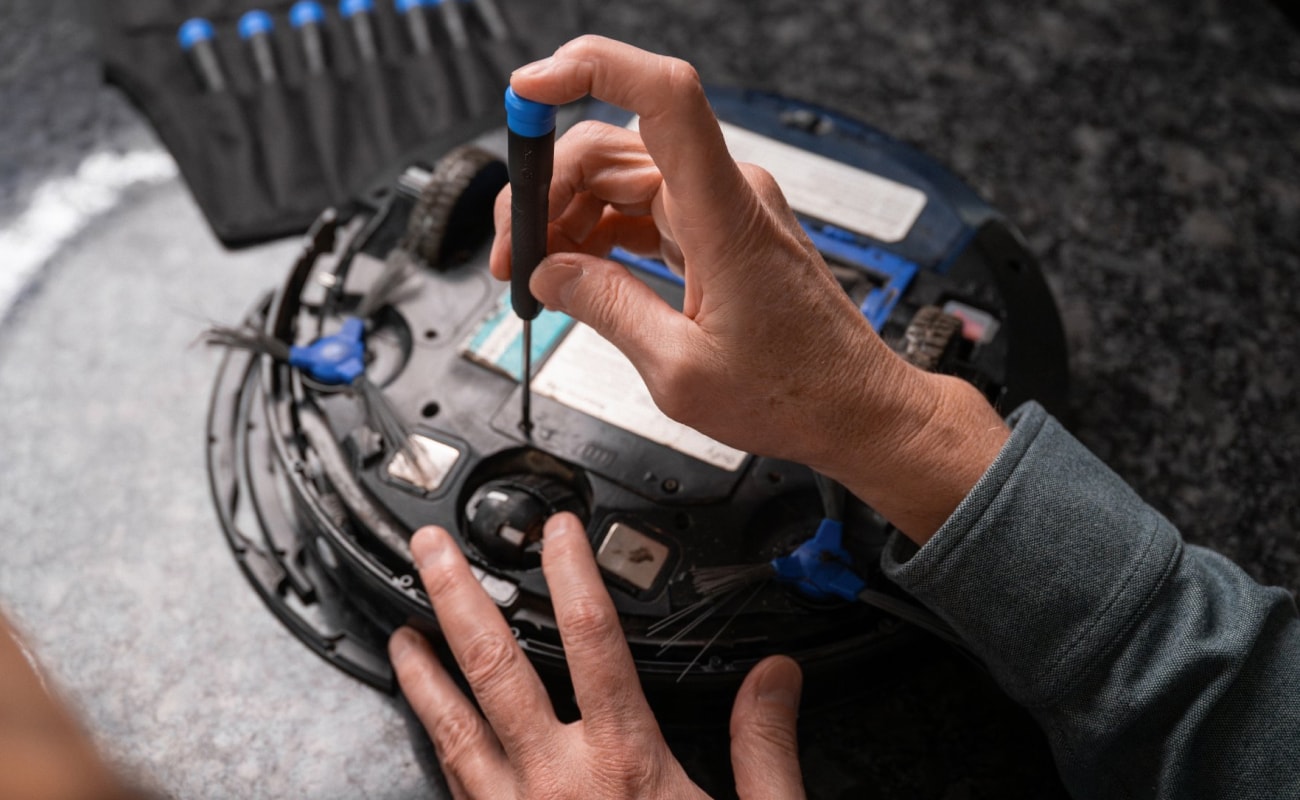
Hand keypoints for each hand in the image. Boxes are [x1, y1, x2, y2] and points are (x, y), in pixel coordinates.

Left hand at [389, 514, 805, 798]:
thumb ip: (764, 747)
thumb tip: (776, 678)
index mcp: (624, 764)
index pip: (592, 639)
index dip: (572, 572)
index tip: (557, 531)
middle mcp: (556, 783)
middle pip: (495, 667)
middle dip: (459, 597)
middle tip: (433, 548)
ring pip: (453, 726)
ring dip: (424, 669)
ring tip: (401, 628)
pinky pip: (454, 784)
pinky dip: (434, 742)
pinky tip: (426, 723)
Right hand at [491, 36, 1008, 542]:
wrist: (854, 409)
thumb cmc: (795, 391)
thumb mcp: (679, 369)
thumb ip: (605, 308)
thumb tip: (549, 273)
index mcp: (723, 214)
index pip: (664, 96)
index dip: (590, 70)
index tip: (528, 90)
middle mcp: (726, 193)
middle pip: (611, 144)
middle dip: (545, 189)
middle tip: (513, 254)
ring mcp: (722, 208)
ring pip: (617, 176)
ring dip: (565, 215)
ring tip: (538, 274)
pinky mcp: (718, 230)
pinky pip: (640, 207)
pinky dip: (598, 233)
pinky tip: (576, 271)